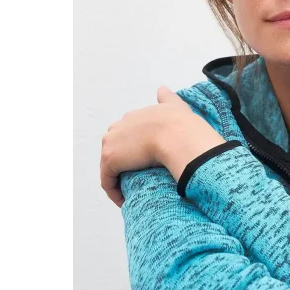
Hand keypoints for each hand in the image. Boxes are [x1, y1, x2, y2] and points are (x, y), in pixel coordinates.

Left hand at [100, 85, 222, 207]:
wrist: (178, 135)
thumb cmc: (181, 124)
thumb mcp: (174, 105)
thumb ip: (167, 98)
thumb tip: (162, 89)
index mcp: (133, 117)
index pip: (127, 134)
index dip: (134, 149)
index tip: (145, 162)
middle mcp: (118, 127)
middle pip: (116, 150)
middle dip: (124, 164)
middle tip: (139, 179)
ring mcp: (111, 144)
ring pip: (111, 167)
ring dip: (119, 180)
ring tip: (132, 193)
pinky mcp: (109, 161)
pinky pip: (108, 181)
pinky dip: (115, 192)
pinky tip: (126, 200)